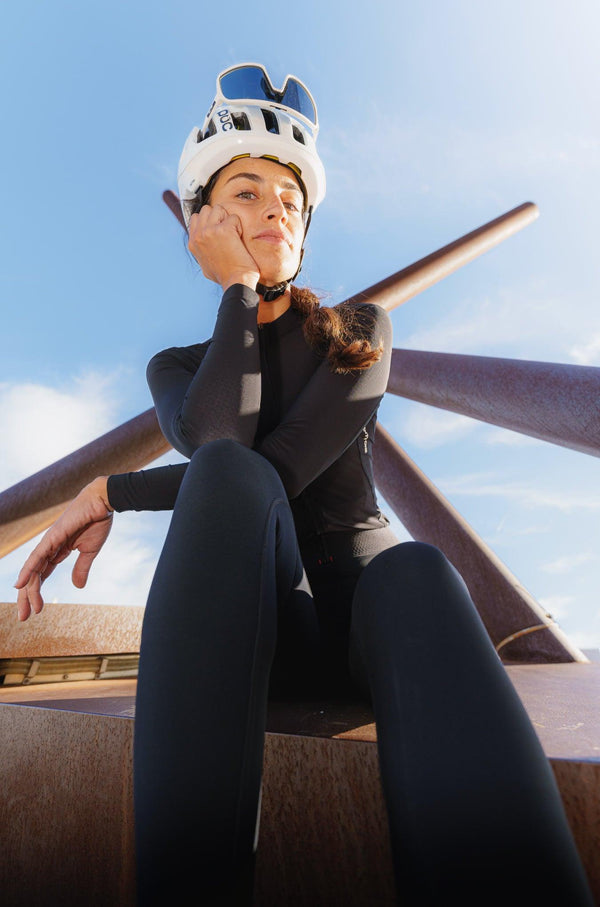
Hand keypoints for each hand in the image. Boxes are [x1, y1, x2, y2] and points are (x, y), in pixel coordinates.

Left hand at [14, 477, 113, 620]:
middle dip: (27, 597)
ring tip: (25, 609)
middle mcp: (49, 548)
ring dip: (27, 590)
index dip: (36, 593)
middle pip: (33, 576)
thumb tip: (77, 587)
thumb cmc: (97, 522)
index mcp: (57, 551)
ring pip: (33, 570)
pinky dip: (28, 570)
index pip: (41, 575)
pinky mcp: (53, 536)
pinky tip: (20, 584)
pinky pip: (37, 556)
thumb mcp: (90, 551)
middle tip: (23, 617)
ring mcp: (49, 542)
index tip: (36, 611)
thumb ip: (81, 568)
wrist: (103, 501)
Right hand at [188, 204, 259, 290]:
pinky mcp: (224, 230)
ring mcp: (209, 231)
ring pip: (218, 208)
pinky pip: (234, 217)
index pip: (196, 218)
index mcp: (193, 243)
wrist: (236, 282)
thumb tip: (203, 246)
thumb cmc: (225, 276)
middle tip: (227, 232)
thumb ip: (202, 251)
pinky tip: (239, 240)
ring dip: (227, 218)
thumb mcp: (205, 264)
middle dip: (218, 217)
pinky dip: (239, 227)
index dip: (209, 222)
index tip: (219, 233)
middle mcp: (198, 235)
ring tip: (233, 235)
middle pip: (206, 210)